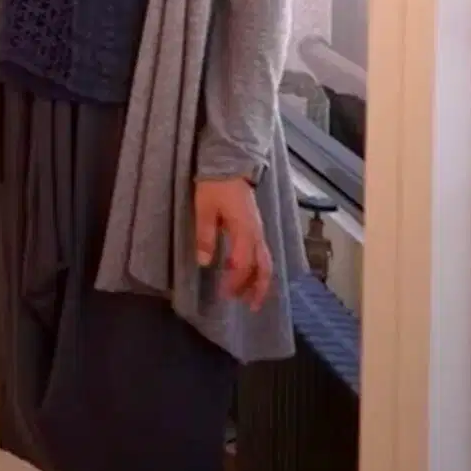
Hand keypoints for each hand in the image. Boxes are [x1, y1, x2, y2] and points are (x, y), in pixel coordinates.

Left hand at [195, 176, 273, 310]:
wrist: (229, 164)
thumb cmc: (215, 185)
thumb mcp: (204, 209)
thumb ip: (205, 235)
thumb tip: (203, 262)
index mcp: (244, 230)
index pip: (242, 265)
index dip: (234, 282)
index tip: (224, 295)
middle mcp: (256, 233)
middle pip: (263, 267)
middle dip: (257, 288)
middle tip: (249, 306)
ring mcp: (258, 230)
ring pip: (266, 261)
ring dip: (260, 281)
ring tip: (251, 297)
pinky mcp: (256, 227)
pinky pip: (263, 253)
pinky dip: (260, 269)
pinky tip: (250, 275)